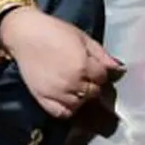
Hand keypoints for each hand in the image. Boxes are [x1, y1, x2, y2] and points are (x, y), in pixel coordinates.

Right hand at [0, 6, 122, 117]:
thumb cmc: (55, 31)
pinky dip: (67, 109)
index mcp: (83, 66)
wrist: (25, 34)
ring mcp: (57, 94)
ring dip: (81, 96)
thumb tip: (119, 68)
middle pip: (93, 93)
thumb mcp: (82, 37)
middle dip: (92, 84)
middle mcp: (72, 83)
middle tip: (84, 75)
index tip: (94, 66)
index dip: (100, 71)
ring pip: (80, 105)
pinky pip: (62, 113)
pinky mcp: (43, 99)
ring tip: (75, 85)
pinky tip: (66, 98)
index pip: (102, 78)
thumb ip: (101, 54)